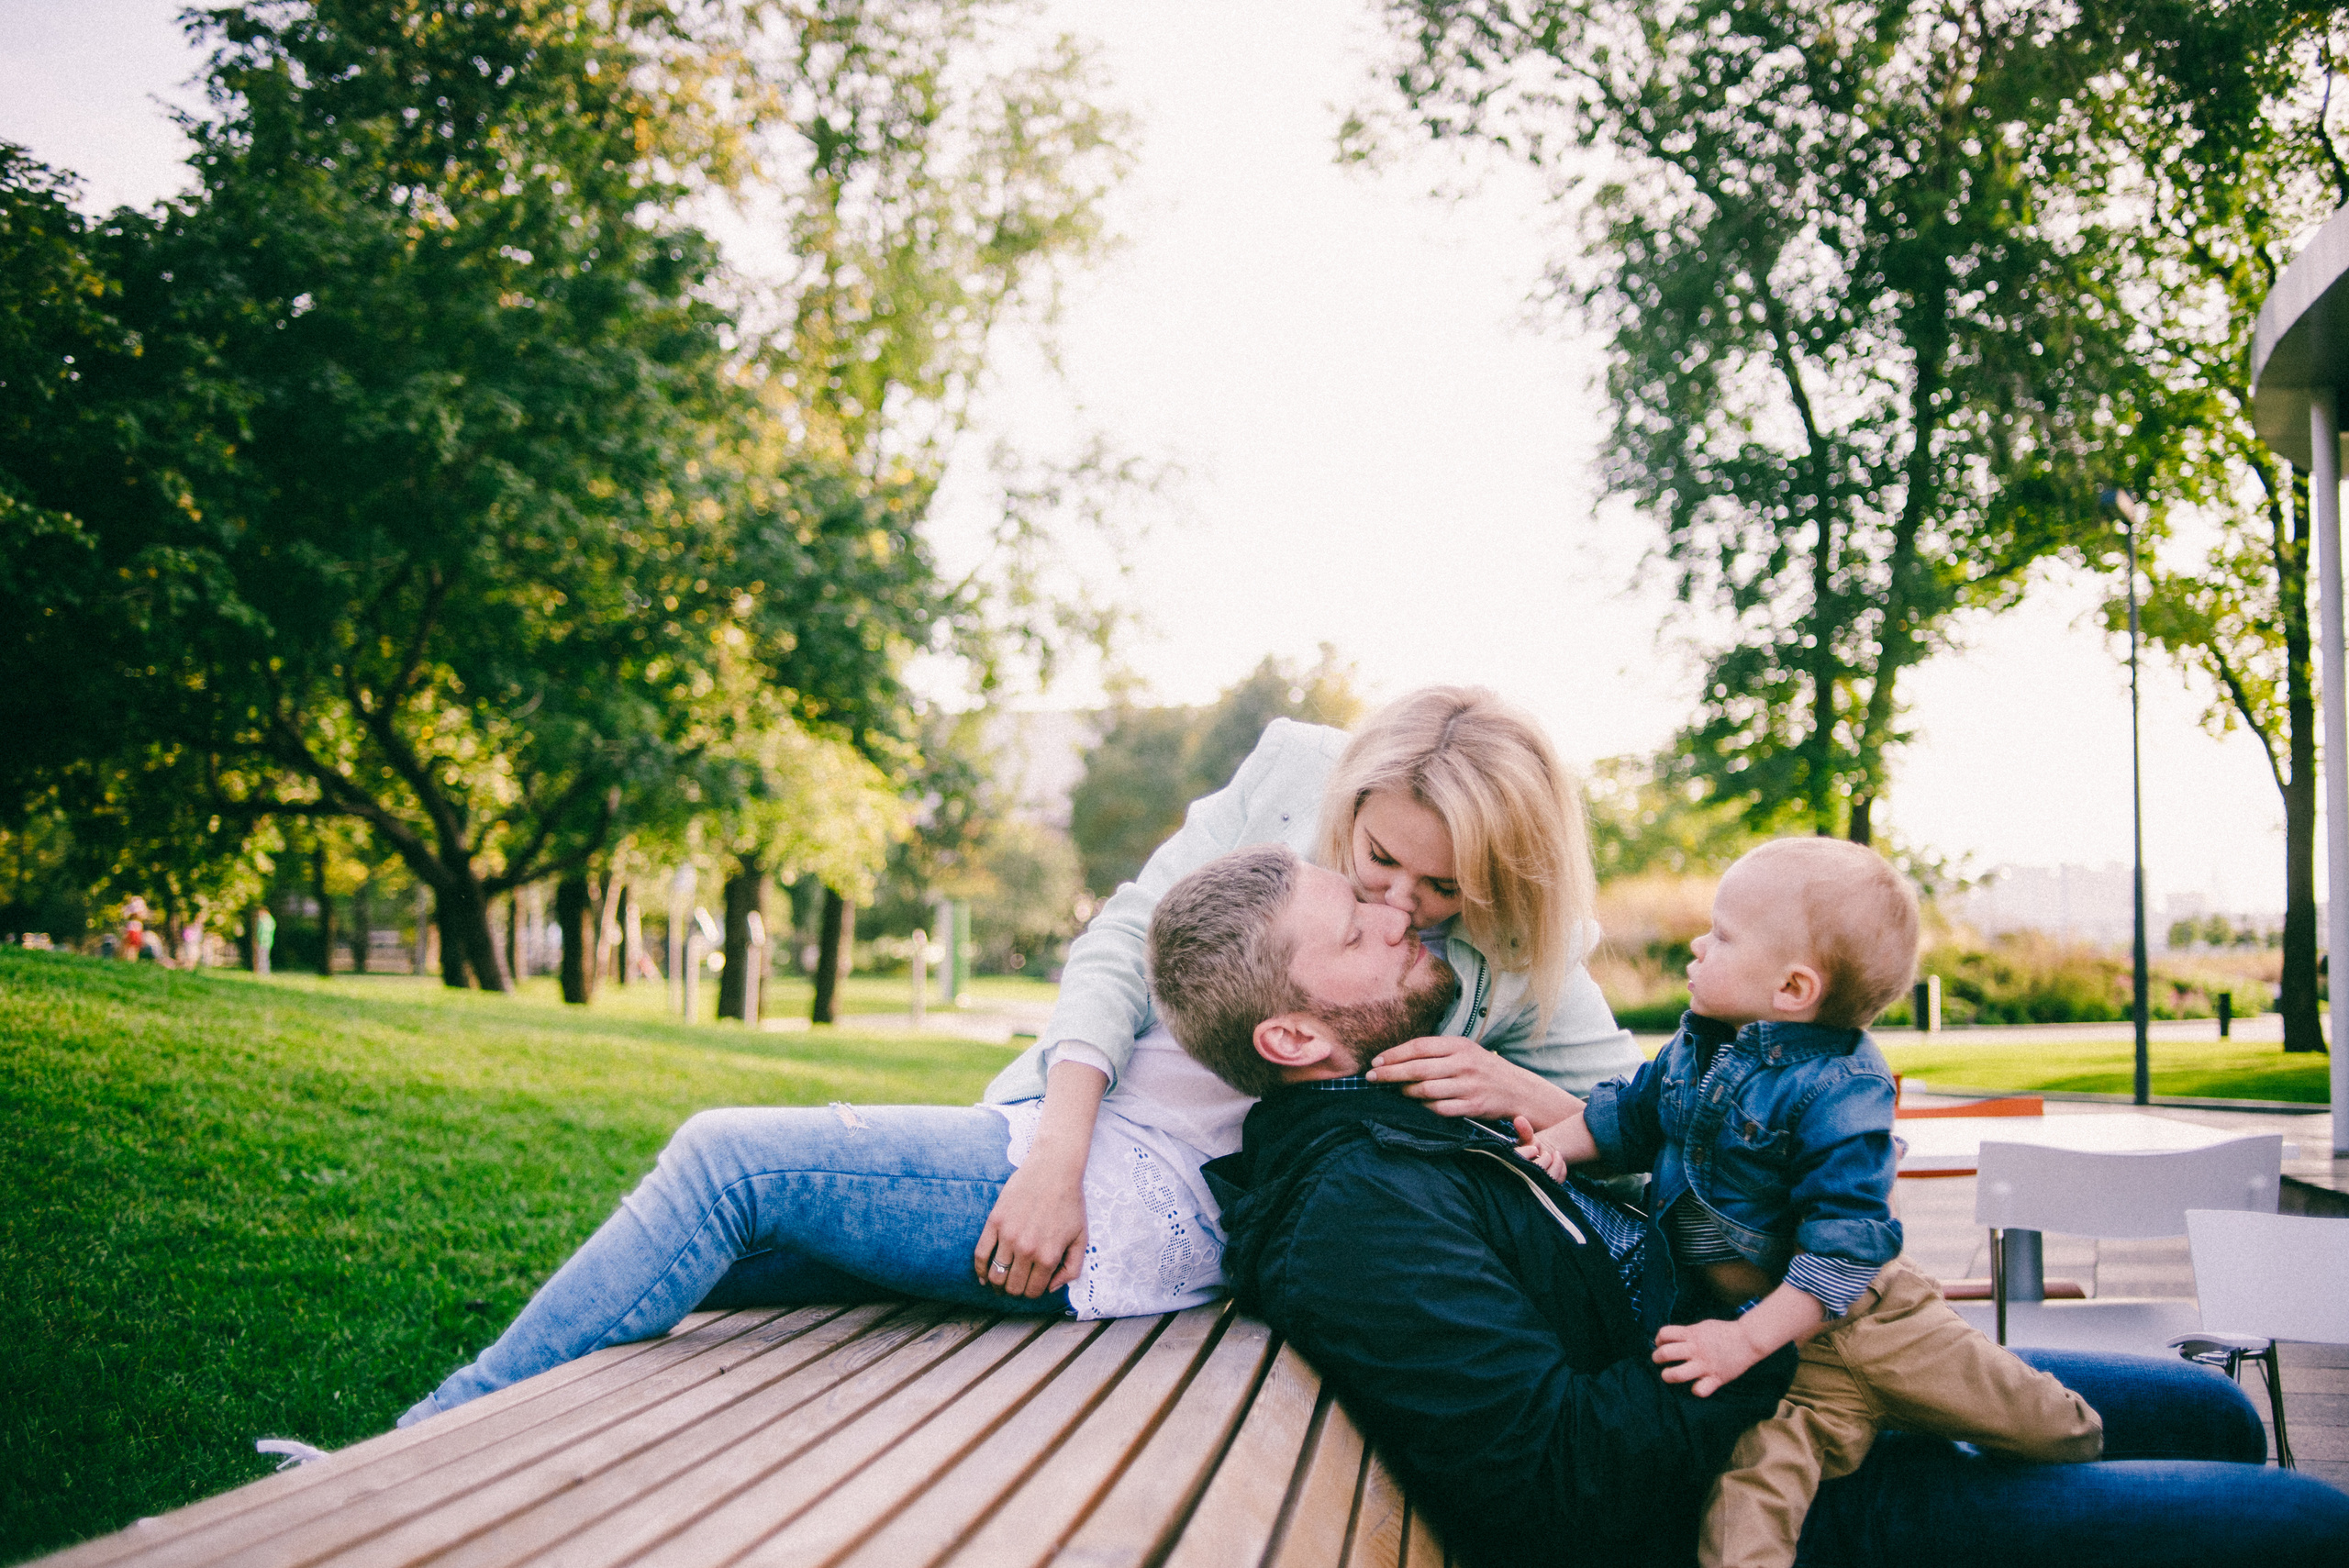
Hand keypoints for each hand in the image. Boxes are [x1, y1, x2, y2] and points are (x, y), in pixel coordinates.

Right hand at [973, 1157, 1086, 1298]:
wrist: (1054, 1169)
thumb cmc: (1070, 1203)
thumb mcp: (1082, 1238)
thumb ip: (1072, 1268)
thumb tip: (1052, 1289)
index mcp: (1049, 1256)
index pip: (1033, 1291)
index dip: (1031, 1294)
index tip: (1031, 1287)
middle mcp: (1027, 1250)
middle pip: (1013, 1287)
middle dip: (1014, 1291)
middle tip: (1015, 1287)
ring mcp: (1008, 1236)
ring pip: (995, 1275)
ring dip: (997, 1285)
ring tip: (999, 1284)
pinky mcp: (995, 1222)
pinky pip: (981, 1254)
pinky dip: (979, 1270)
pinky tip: (983, 1276)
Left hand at [1367, 1035, 1576, 1121]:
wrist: (1518, 1090)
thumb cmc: (1483, 1069)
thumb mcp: (1465, 1050)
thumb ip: (1437, 1051)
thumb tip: (1397, 1056)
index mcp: (1459, 1045)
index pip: (1419, 1046)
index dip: (1394, 1054)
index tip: (1376, 1061)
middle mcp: (1463, 1063)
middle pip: (1418, 1068)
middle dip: (1390, 1074)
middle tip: (1371, 1078)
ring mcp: (1468, 1085)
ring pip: (1426, 1090)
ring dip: (1405, 1092)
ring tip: (1395, 1092)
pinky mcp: (1473, 1105)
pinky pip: (1439, 1109)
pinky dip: (1424, 1108)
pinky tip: (1416, 1106)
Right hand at [1513, 1115, 1571, 1181]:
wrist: (1540, 1163)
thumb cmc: (1529, 1150)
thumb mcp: (1526, 1140)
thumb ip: (1524, 1131)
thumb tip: (1519, 1118)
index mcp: (1512, 1165)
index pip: (1518, 1159)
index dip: (1527, 1151)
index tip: (1534, 1147)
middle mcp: (1521, 1177)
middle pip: (1536, 1170)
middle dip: (1545, 1158)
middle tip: (1545, 1153)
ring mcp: (1534, 1186)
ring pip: (1549, 1177)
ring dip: (1556, 1164)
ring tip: (1556, 1155)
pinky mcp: (1546, 1190)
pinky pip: (1557, 1181)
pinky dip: (1562, 1170)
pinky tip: (1560, 1163)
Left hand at [1652, 1317, 1764, 1397]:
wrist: (1748, 1340)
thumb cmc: (1724, 1332)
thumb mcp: (1702, 1326)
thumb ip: (1687, 1333)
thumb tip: (1668, 1339)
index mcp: (1692, 1334)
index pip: (1664, 1334)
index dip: (1658, 1339)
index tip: (1660, 1344)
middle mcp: (1695, 1349)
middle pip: (1665, 1353)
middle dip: (1656, 1358)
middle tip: (1658, 1360)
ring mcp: (1704, 1365)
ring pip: (1677, 1374)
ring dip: (1667, 1375)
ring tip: (1668, 1374)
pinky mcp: (1715, 1378)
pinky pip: (1700, 1390)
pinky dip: (1695, 1390)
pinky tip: (1696, 1386)